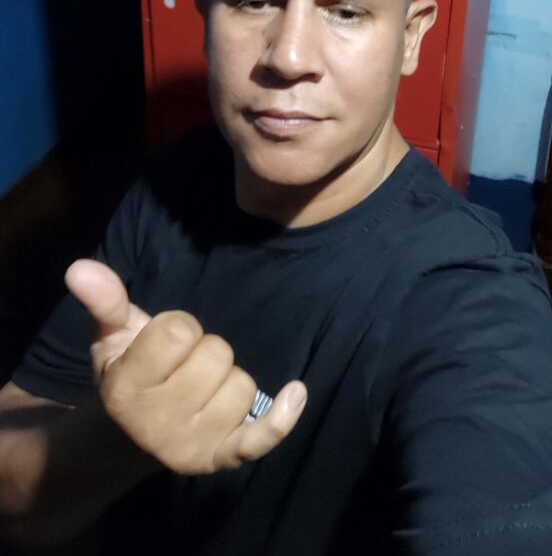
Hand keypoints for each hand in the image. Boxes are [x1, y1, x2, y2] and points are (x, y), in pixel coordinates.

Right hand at [65, 259, 306, 475]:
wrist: (130, 435)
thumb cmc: (128, 371)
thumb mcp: (112, 335)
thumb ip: (104, 300)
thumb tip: (79, 267)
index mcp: (125, 388)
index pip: (180, 329)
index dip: (178, 326)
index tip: (162, 342)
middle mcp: (157, 424)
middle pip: (217, 353)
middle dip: (203, 350)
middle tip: (180, 367)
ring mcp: (191, 446)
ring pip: (242, 383)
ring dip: (226, 378)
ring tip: (197, 389)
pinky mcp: (221, 459)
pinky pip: (259, 438)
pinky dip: (280, 419)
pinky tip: (296, 393)